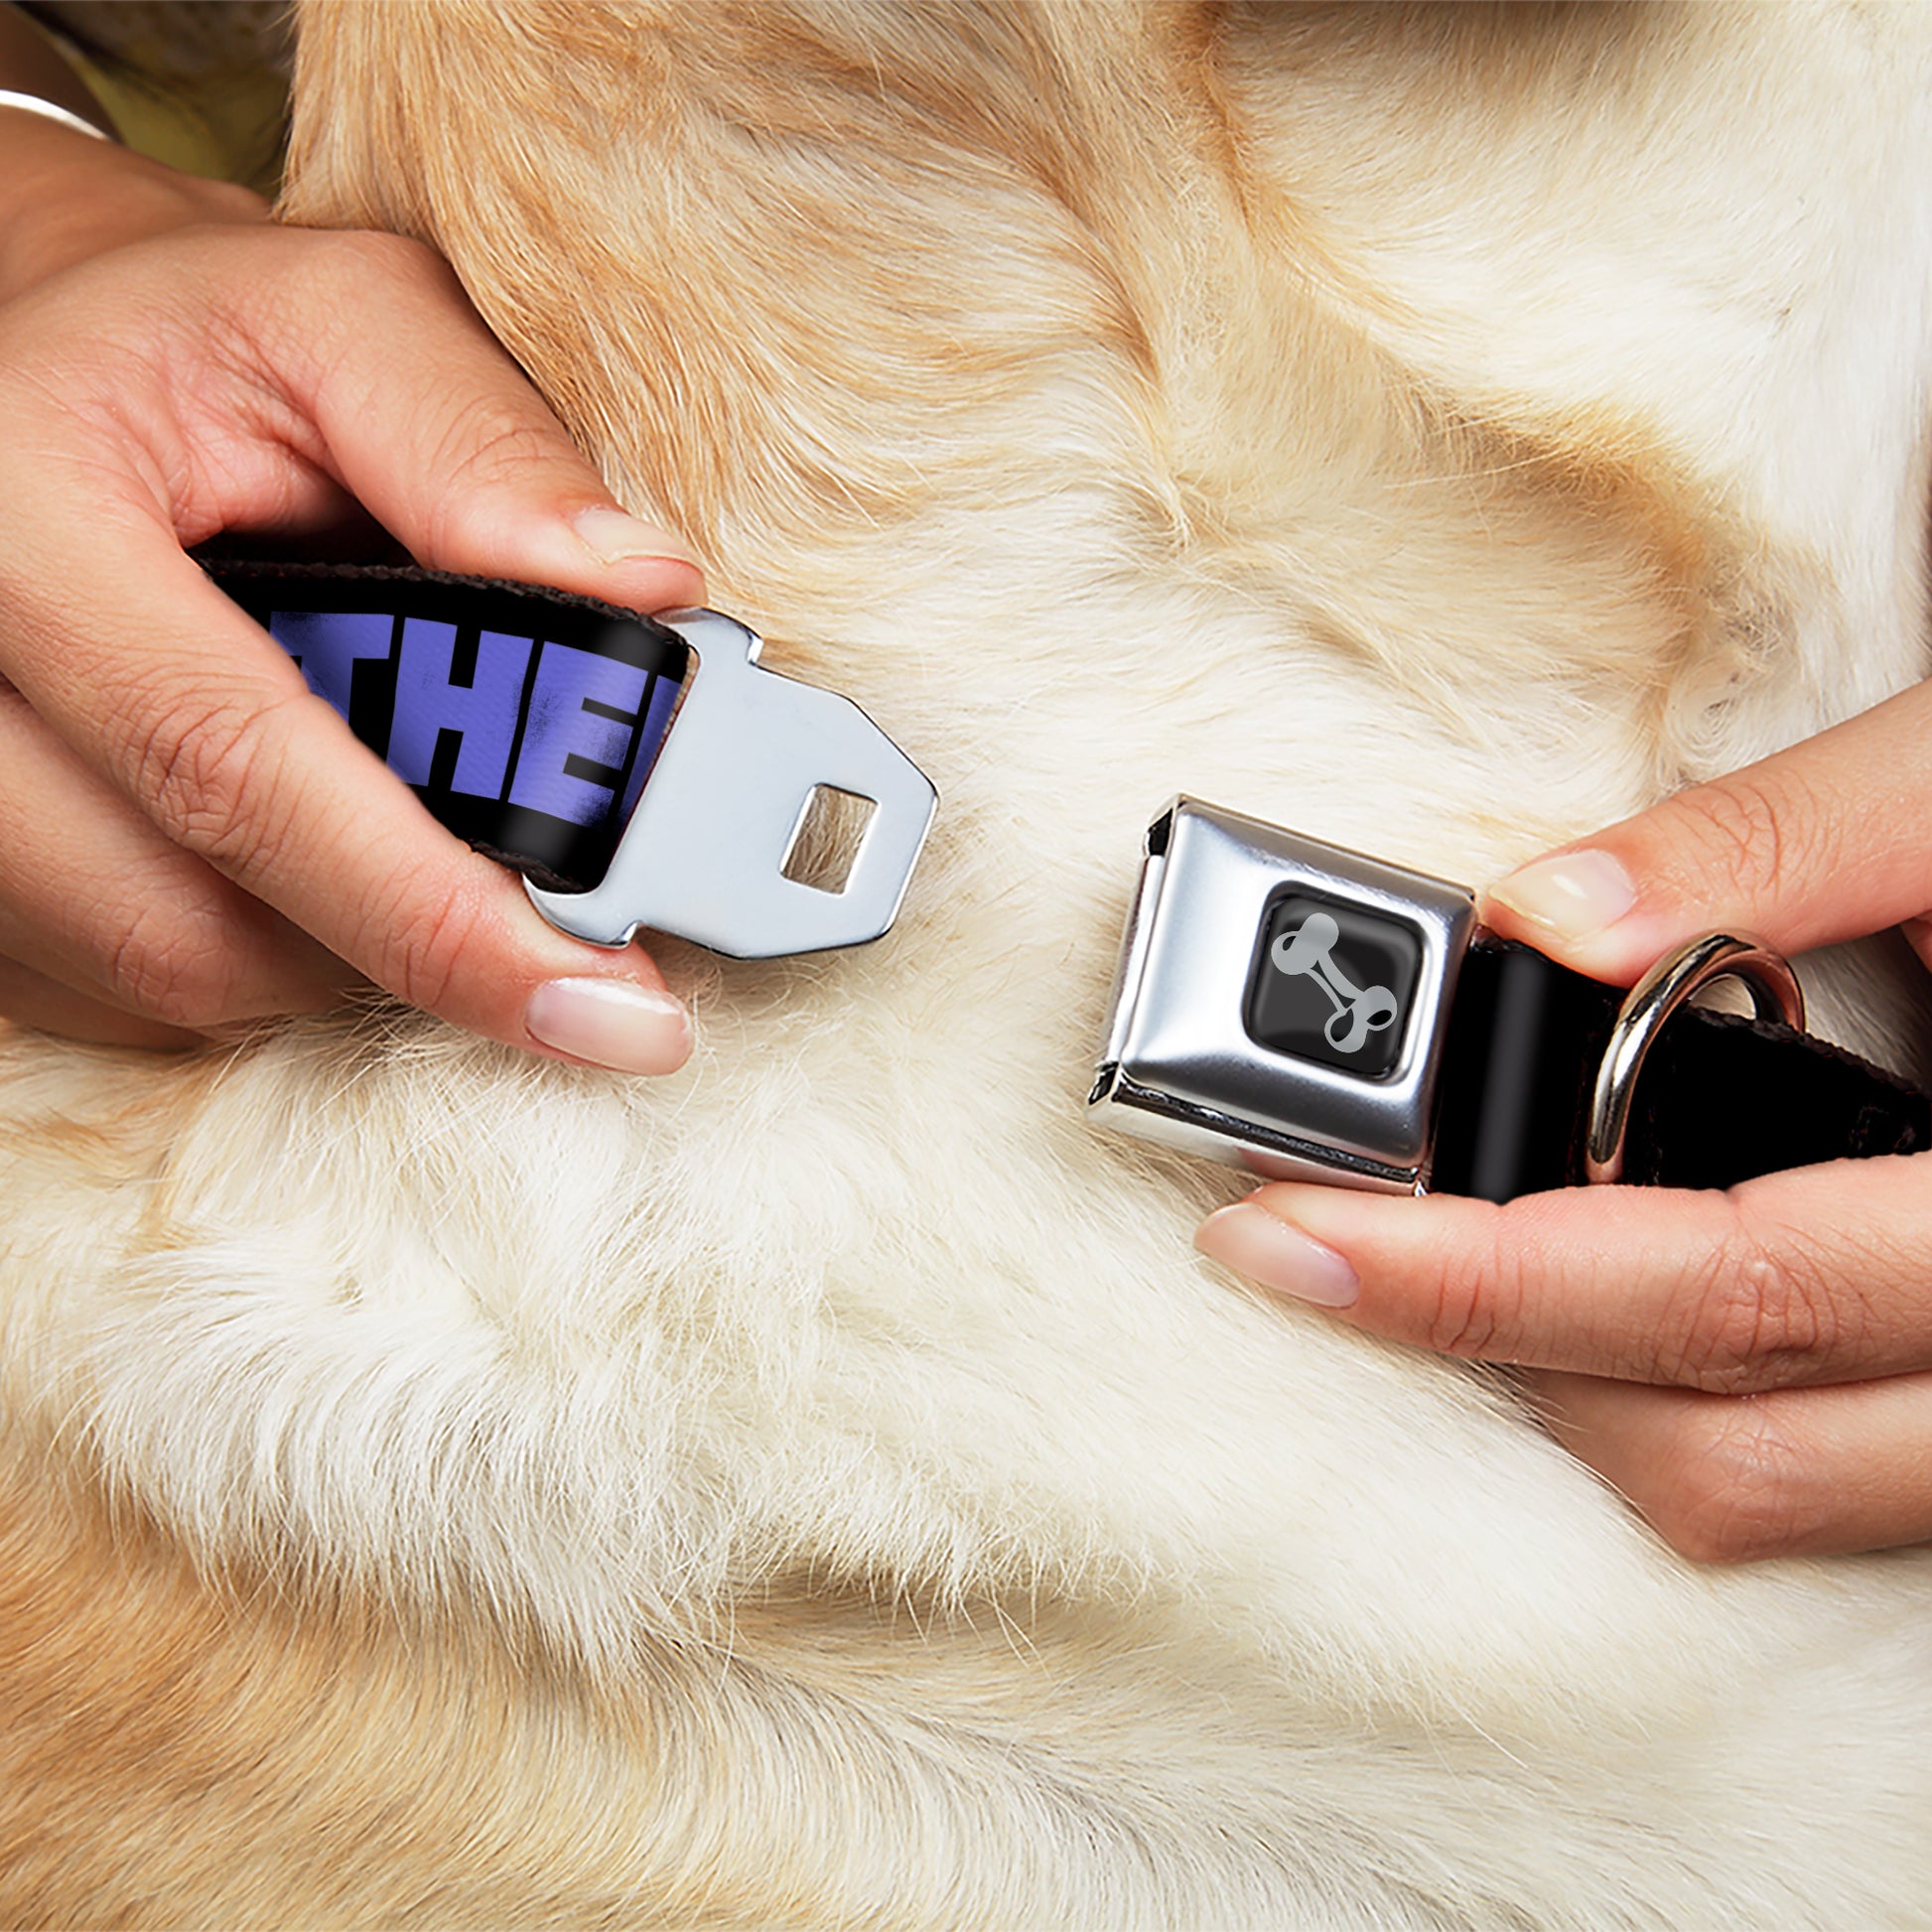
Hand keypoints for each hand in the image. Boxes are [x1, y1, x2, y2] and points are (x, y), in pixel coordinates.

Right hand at [0, 113, 704, 1067]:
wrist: (39, 360)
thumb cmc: (196, 339)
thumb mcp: (343, 322)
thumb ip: (484, 446)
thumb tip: (643, 594)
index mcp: (19, 514)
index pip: (234, 767)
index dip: (435, 912)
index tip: (608, 1006)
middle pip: (191, 923)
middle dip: (410, 942)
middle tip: (560, 926)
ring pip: (165, 973)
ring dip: (340, 943)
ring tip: (423, 832)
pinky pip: (121, 984)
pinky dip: (262, 946)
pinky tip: (315, 849)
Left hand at [1196, 678, 1931, 1562]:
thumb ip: (1776, 845)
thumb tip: (1543, 916)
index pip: (1729, 1288)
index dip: (1485, 1280)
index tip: (1290, 1233)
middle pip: (1722, 1445)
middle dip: (1484, 1349)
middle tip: (1306, 1243)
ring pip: (1765, 1492)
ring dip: (1568, 1394)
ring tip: (1420, 1262)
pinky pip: (1816, 1474)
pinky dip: (1670, 1399)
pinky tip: (1577, 1289)